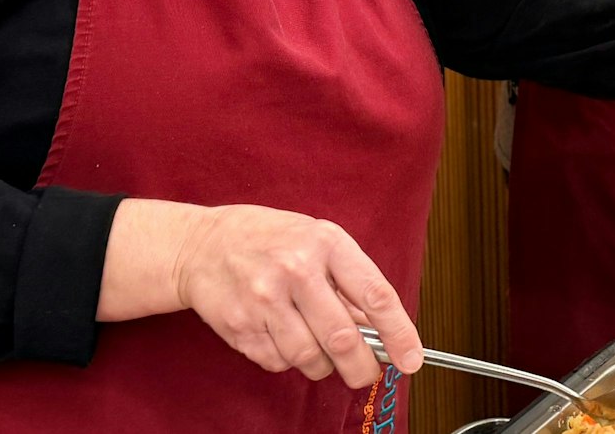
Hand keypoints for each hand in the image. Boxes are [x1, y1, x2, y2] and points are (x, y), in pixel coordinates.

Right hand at [172, 205, 420, 385]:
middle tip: (366, 373)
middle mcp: (295, 270)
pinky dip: (288, 360)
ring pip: (310, 358)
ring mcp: (264, 300)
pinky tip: (281, 334)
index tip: (412, 359)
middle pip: (342, 339)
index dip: (399, 333)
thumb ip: (351, 284)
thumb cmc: (271, 240)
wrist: (203, 245)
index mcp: (325, 243)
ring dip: (322, 365)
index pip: (375, 295)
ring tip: (315, 343)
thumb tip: (382, 332)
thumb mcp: (318, 241)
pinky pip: (279, 363)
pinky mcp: (240, 326)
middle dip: (361, 367)